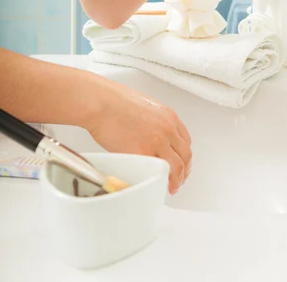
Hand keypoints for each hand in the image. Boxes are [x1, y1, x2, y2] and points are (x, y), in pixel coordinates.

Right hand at [86, 78, 191, 193]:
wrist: (101, 102)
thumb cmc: (114, 100)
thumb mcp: (145, 106)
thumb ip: (153, 121)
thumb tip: (151, 134)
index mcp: (168, 116)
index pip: (185, 140)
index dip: (184, 155)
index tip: (180, 162)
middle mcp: (167, 129)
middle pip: (185, 155)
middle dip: (184, 170)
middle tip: (179, 179)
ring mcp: (157, 142)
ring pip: (176, 166)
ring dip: (176, 179)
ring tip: (171, 187)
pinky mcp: (143, 153)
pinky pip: (157, 171)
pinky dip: (159, 180)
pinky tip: (156, 184)